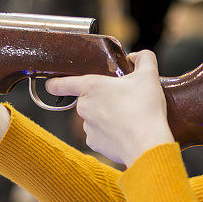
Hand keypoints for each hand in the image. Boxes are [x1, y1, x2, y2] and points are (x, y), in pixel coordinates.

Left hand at [44, 50, 173, 166]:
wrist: (148, 144)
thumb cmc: (145, 109)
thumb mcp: (149, 75)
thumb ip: (143, 58)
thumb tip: (136, 57)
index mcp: (91, 87)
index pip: (60, 84)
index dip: (54, 83)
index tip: (52, 83)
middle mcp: (84, 107)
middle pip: (86, 100)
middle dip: (101, 99)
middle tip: (122, 100)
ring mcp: (87, 127)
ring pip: (93, 117)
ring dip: (105, 116)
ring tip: (127, 118)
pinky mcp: (94, 144)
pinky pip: (98, 135)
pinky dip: (109, 133)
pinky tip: (125, 132)